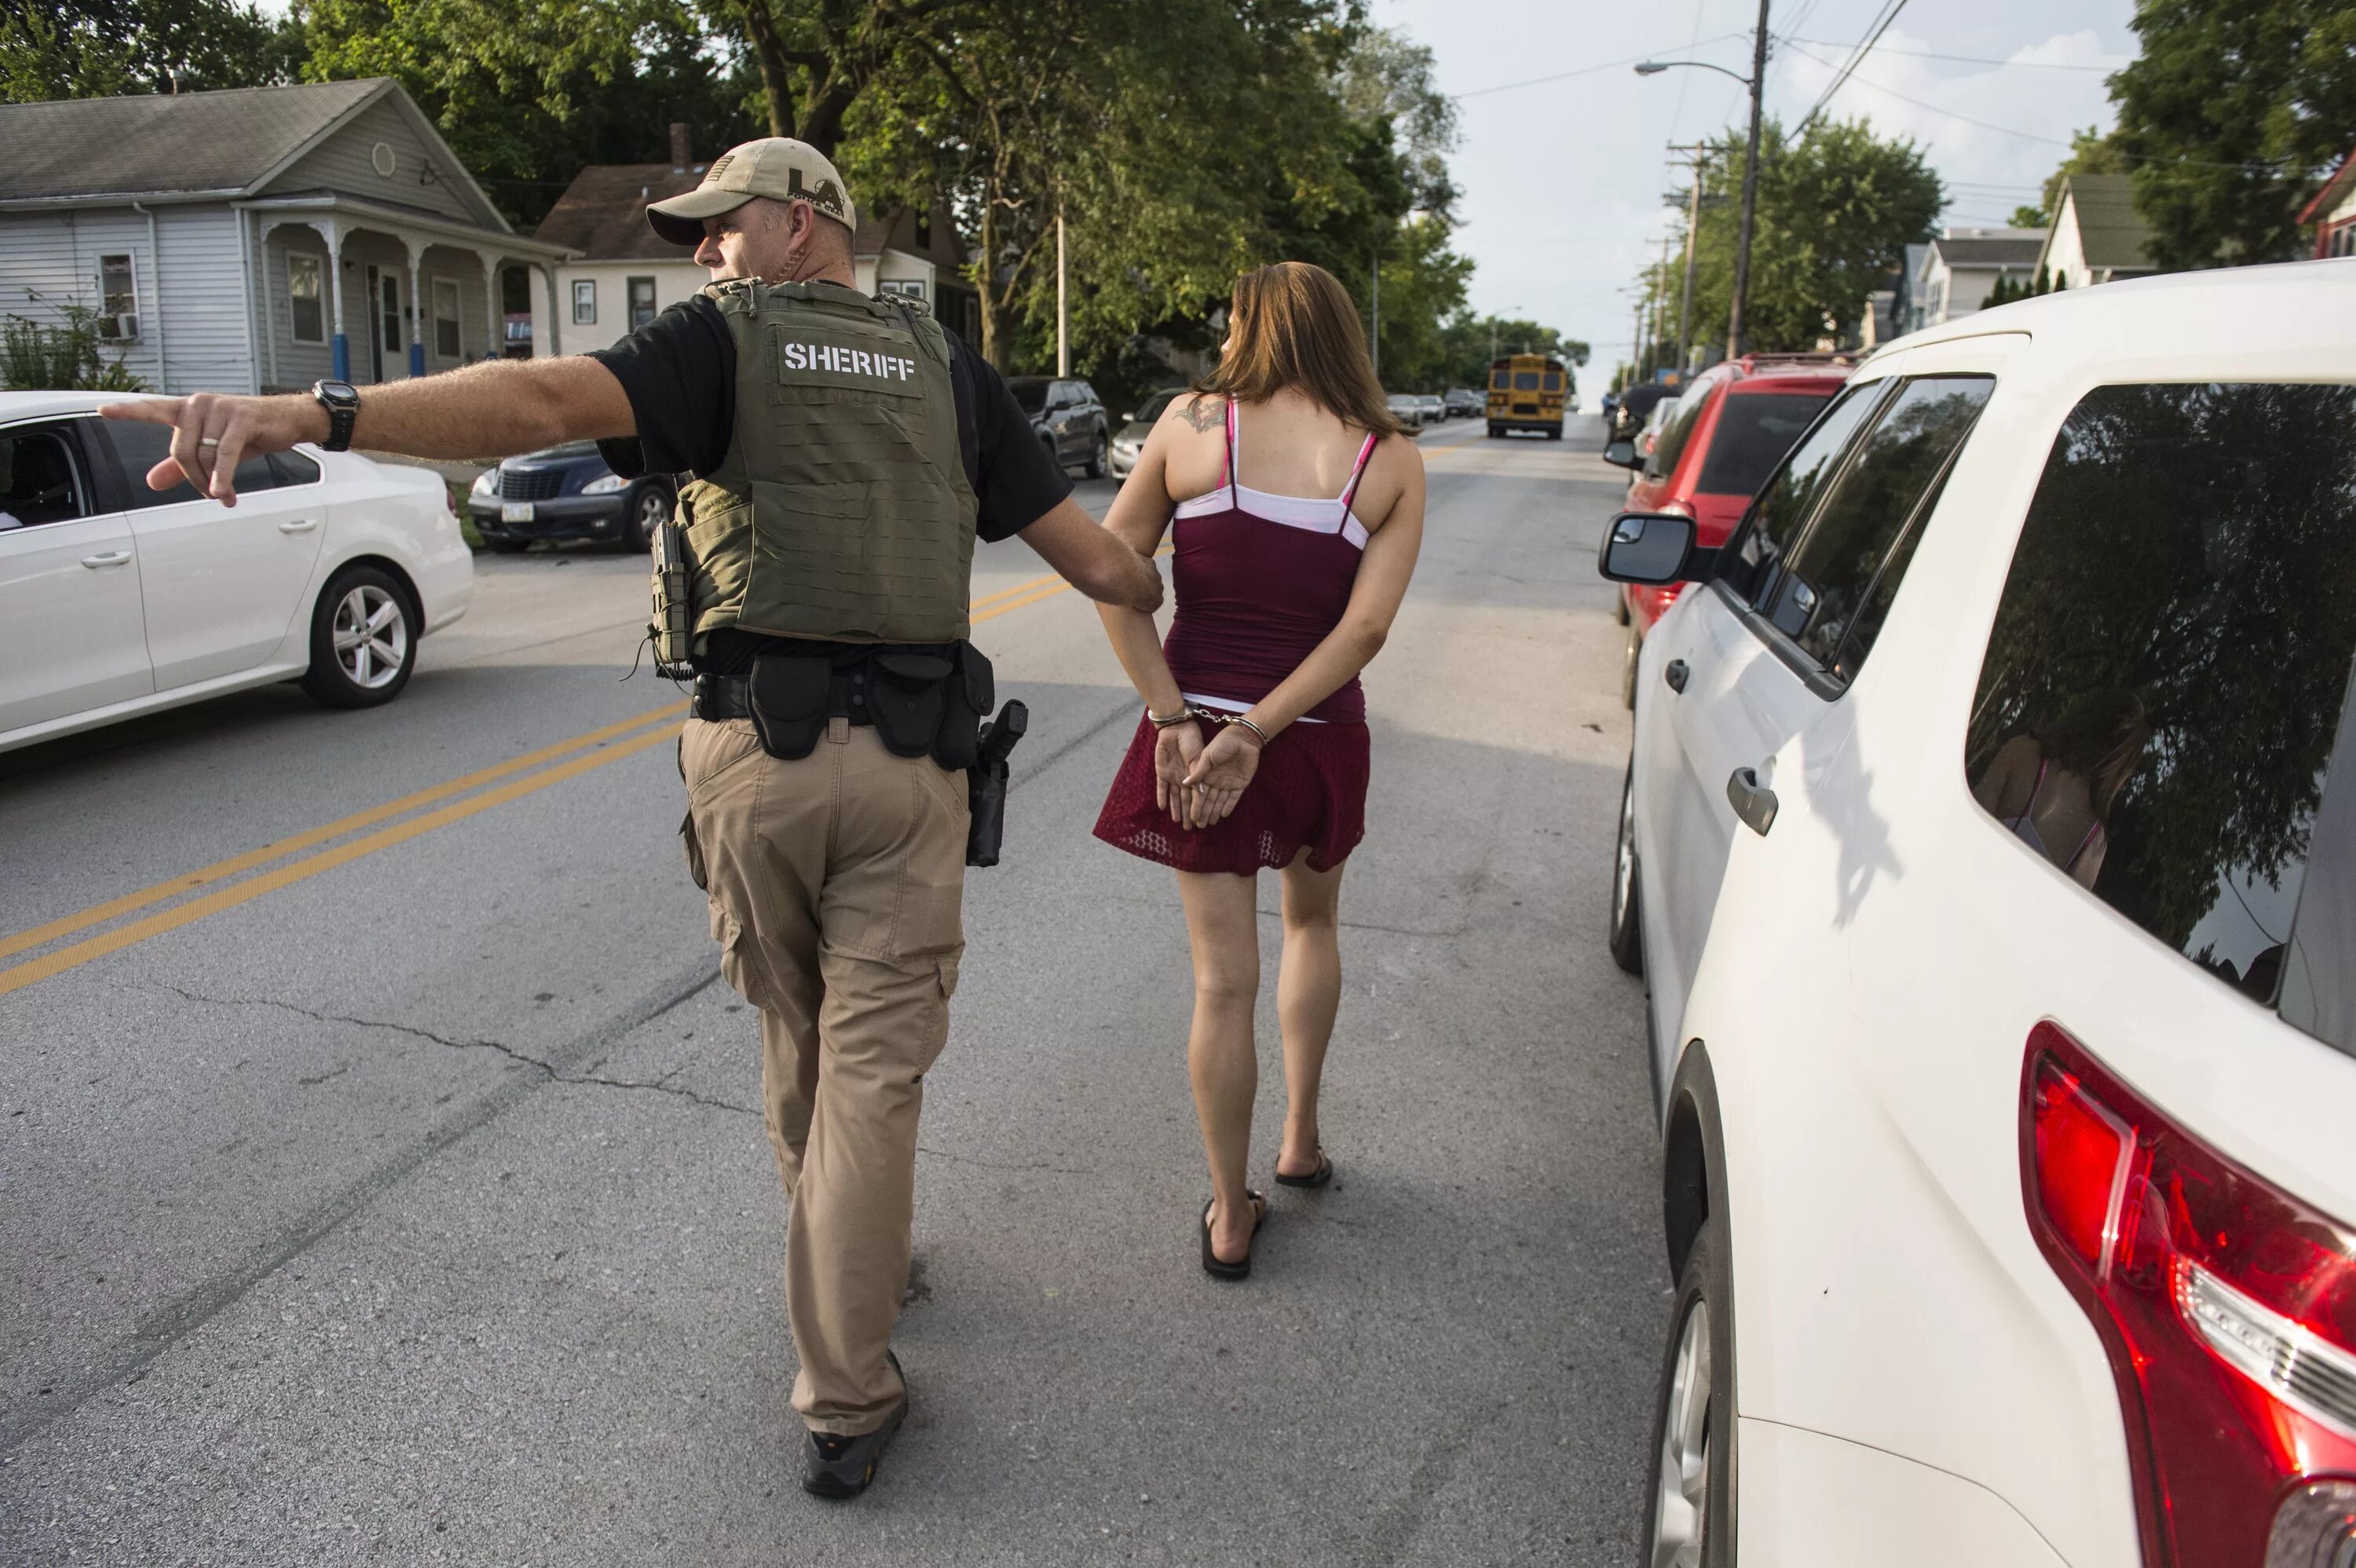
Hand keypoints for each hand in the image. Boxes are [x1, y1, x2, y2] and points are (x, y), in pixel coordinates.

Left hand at [97, 392, 327, 506]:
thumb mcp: (212, 450)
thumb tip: (151, 482)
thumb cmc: (250, 432)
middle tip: (209, 492)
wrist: (289, 420)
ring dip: (212, 482)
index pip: (152, 409)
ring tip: (223, 495)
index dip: (127, 411)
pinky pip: (223, 454)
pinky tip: (224, 492)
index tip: (102, 410)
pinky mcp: (240, 418)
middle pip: (180, 450)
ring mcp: (219, 409)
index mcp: (188, 410)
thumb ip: (180, 466)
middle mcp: (199, 404)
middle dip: (193, 478)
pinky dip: (223, 477)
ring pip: (202, 456)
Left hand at [1153, 718, 1202, 819]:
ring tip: (1177, 821)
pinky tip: (1162, 808)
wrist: (1177, 729)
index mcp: (1195, 776)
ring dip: (1175, 808)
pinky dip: (1162, 797)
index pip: (1197, 796)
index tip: (1201, 820)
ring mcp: (1173, 776)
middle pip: (1185, 800)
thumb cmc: (1192, 741)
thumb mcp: (1198, 757)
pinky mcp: (1162, 772)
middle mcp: (1184, 779)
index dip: (1198, 808)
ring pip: (1174, 796)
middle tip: (1188, 828)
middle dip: (1187, 813)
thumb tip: (1202, 793)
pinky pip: (1161, 788)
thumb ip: (1198, 774)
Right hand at [1182, 722, 1261, 829]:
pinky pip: (1234, 798)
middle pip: (1209, 800)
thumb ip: (1198, 771)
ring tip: (1209, 824)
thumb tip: (1184, 784)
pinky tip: (1223, 815)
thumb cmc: (1222, 743)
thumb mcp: (1207, 756)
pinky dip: (1229, 806)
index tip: (1191, 817)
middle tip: (1199, 826)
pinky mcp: (1241, 784)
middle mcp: (1216, 780)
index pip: (1199, 794)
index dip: (1196, 806)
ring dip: (1214, 812)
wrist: (1243, 737)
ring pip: (1220, 801)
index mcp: (1206, 774)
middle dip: (1204, 813)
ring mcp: (1228, 783)